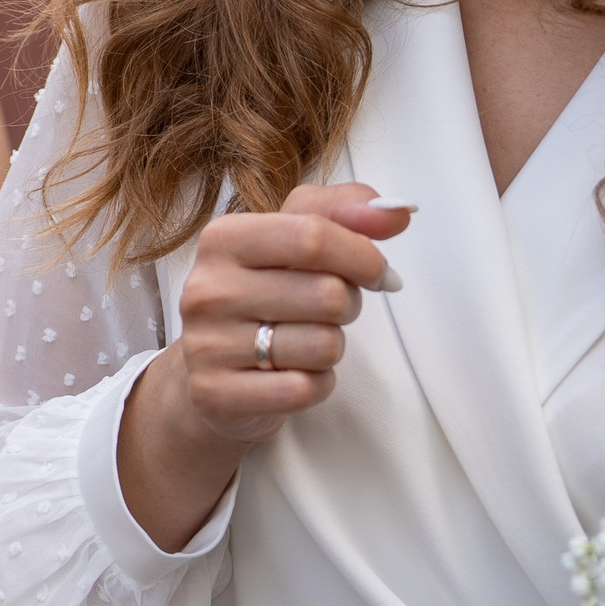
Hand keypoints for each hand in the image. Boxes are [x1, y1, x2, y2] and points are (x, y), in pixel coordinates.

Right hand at [117, 183, 406, 548]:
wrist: (209, 371)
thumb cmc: (261, 296)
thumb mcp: (291, 237)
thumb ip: (344, 211)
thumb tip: (397, 212)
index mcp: (223, 238)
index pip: (312, 236)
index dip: (362, 255)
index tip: (377, 271)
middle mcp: (208, 288)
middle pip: (327, 294)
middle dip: (347, 305)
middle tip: (329, 310)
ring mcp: (207, 344)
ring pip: (323, 345)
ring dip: (331, 347)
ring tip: (304, 342)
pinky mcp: (217, 394)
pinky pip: (306, 389)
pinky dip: (317, 384)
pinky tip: (292, 374)